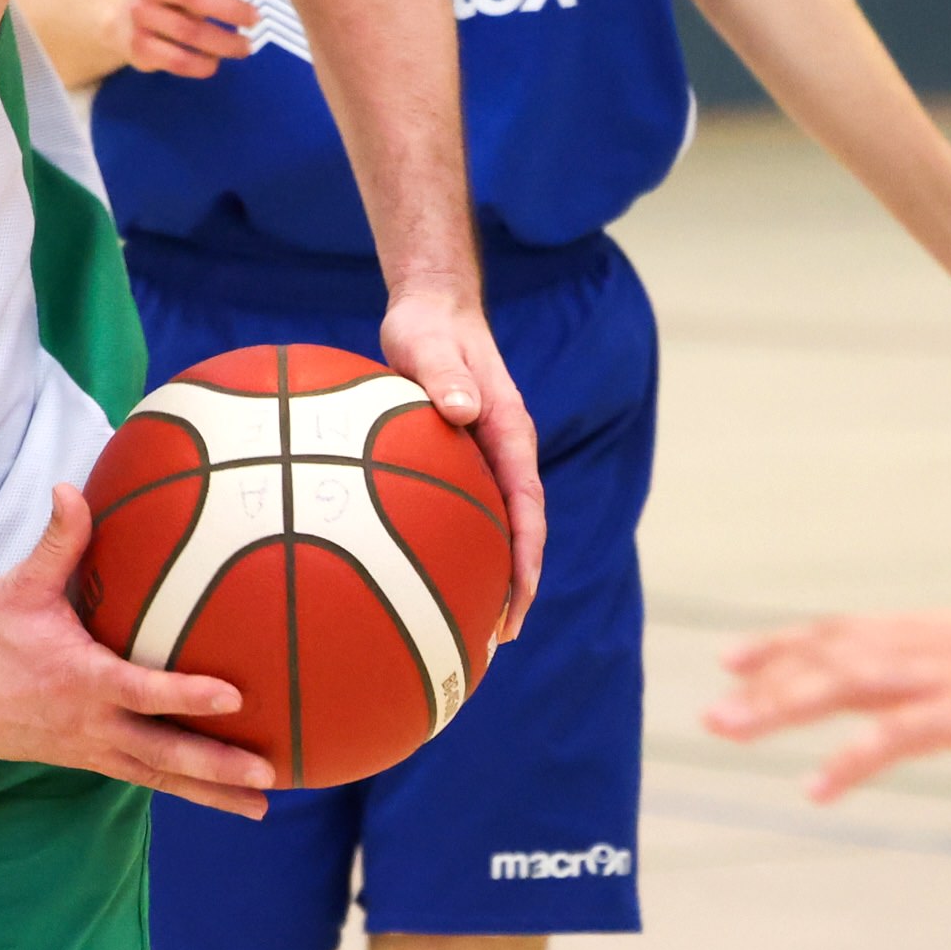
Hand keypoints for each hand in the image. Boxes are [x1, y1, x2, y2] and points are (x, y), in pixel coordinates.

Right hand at [0, 487, 276, 815]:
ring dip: (209, 793)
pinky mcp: (84, 758)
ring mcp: (87, 748)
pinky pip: (140, 775)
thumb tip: (72, 489)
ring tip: (260, 810)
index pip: (143, 692)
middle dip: (217, 768)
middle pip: (162, 754)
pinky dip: (179, 786)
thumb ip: (58, 543)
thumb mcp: (19, 587)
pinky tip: (217, 794)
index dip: (188, 696)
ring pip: (156, 776)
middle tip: (269, 775)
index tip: (234, 697)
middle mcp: (89, 724)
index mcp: (79, 680)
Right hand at [102, 0, 269, 78]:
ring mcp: (139, 13)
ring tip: (246, 47)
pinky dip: (199, 64)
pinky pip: (173, 58)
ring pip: (186, 30)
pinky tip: (214, 63)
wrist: (122, 17)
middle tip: (256, 19)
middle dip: (230, 8)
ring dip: (223, 42)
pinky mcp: (136, 45)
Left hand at [380, 290, 544, 641]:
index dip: (527, 559)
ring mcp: (482, 460)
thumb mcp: (428, 345)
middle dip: (513, 587)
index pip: (528, 509)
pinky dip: (453, 548)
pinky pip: (461, 513)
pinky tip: (423, 577)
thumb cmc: (428, 327)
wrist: (430, 308)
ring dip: (487, 574)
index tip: (519, 602)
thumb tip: (461, 410)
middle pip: (518, 532)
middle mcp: (502, 453)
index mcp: (508, 433)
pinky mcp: (458, 461)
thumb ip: (444, 375)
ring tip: (463, 627)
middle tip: (493, 640)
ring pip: (492, 528)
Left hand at [704, 613, 950, 798]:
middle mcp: (932, 644)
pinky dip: (850, 758)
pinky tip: (816, 785)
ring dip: (782, 707)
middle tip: (712, 709)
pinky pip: (896, 736)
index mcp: (938, 633)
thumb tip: (918, 707)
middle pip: (830, 655)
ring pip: (845, 682)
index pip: (845, 633)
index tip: (734, 659)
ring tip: (730, 730)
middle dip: (767, 679)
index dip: (786, 645)